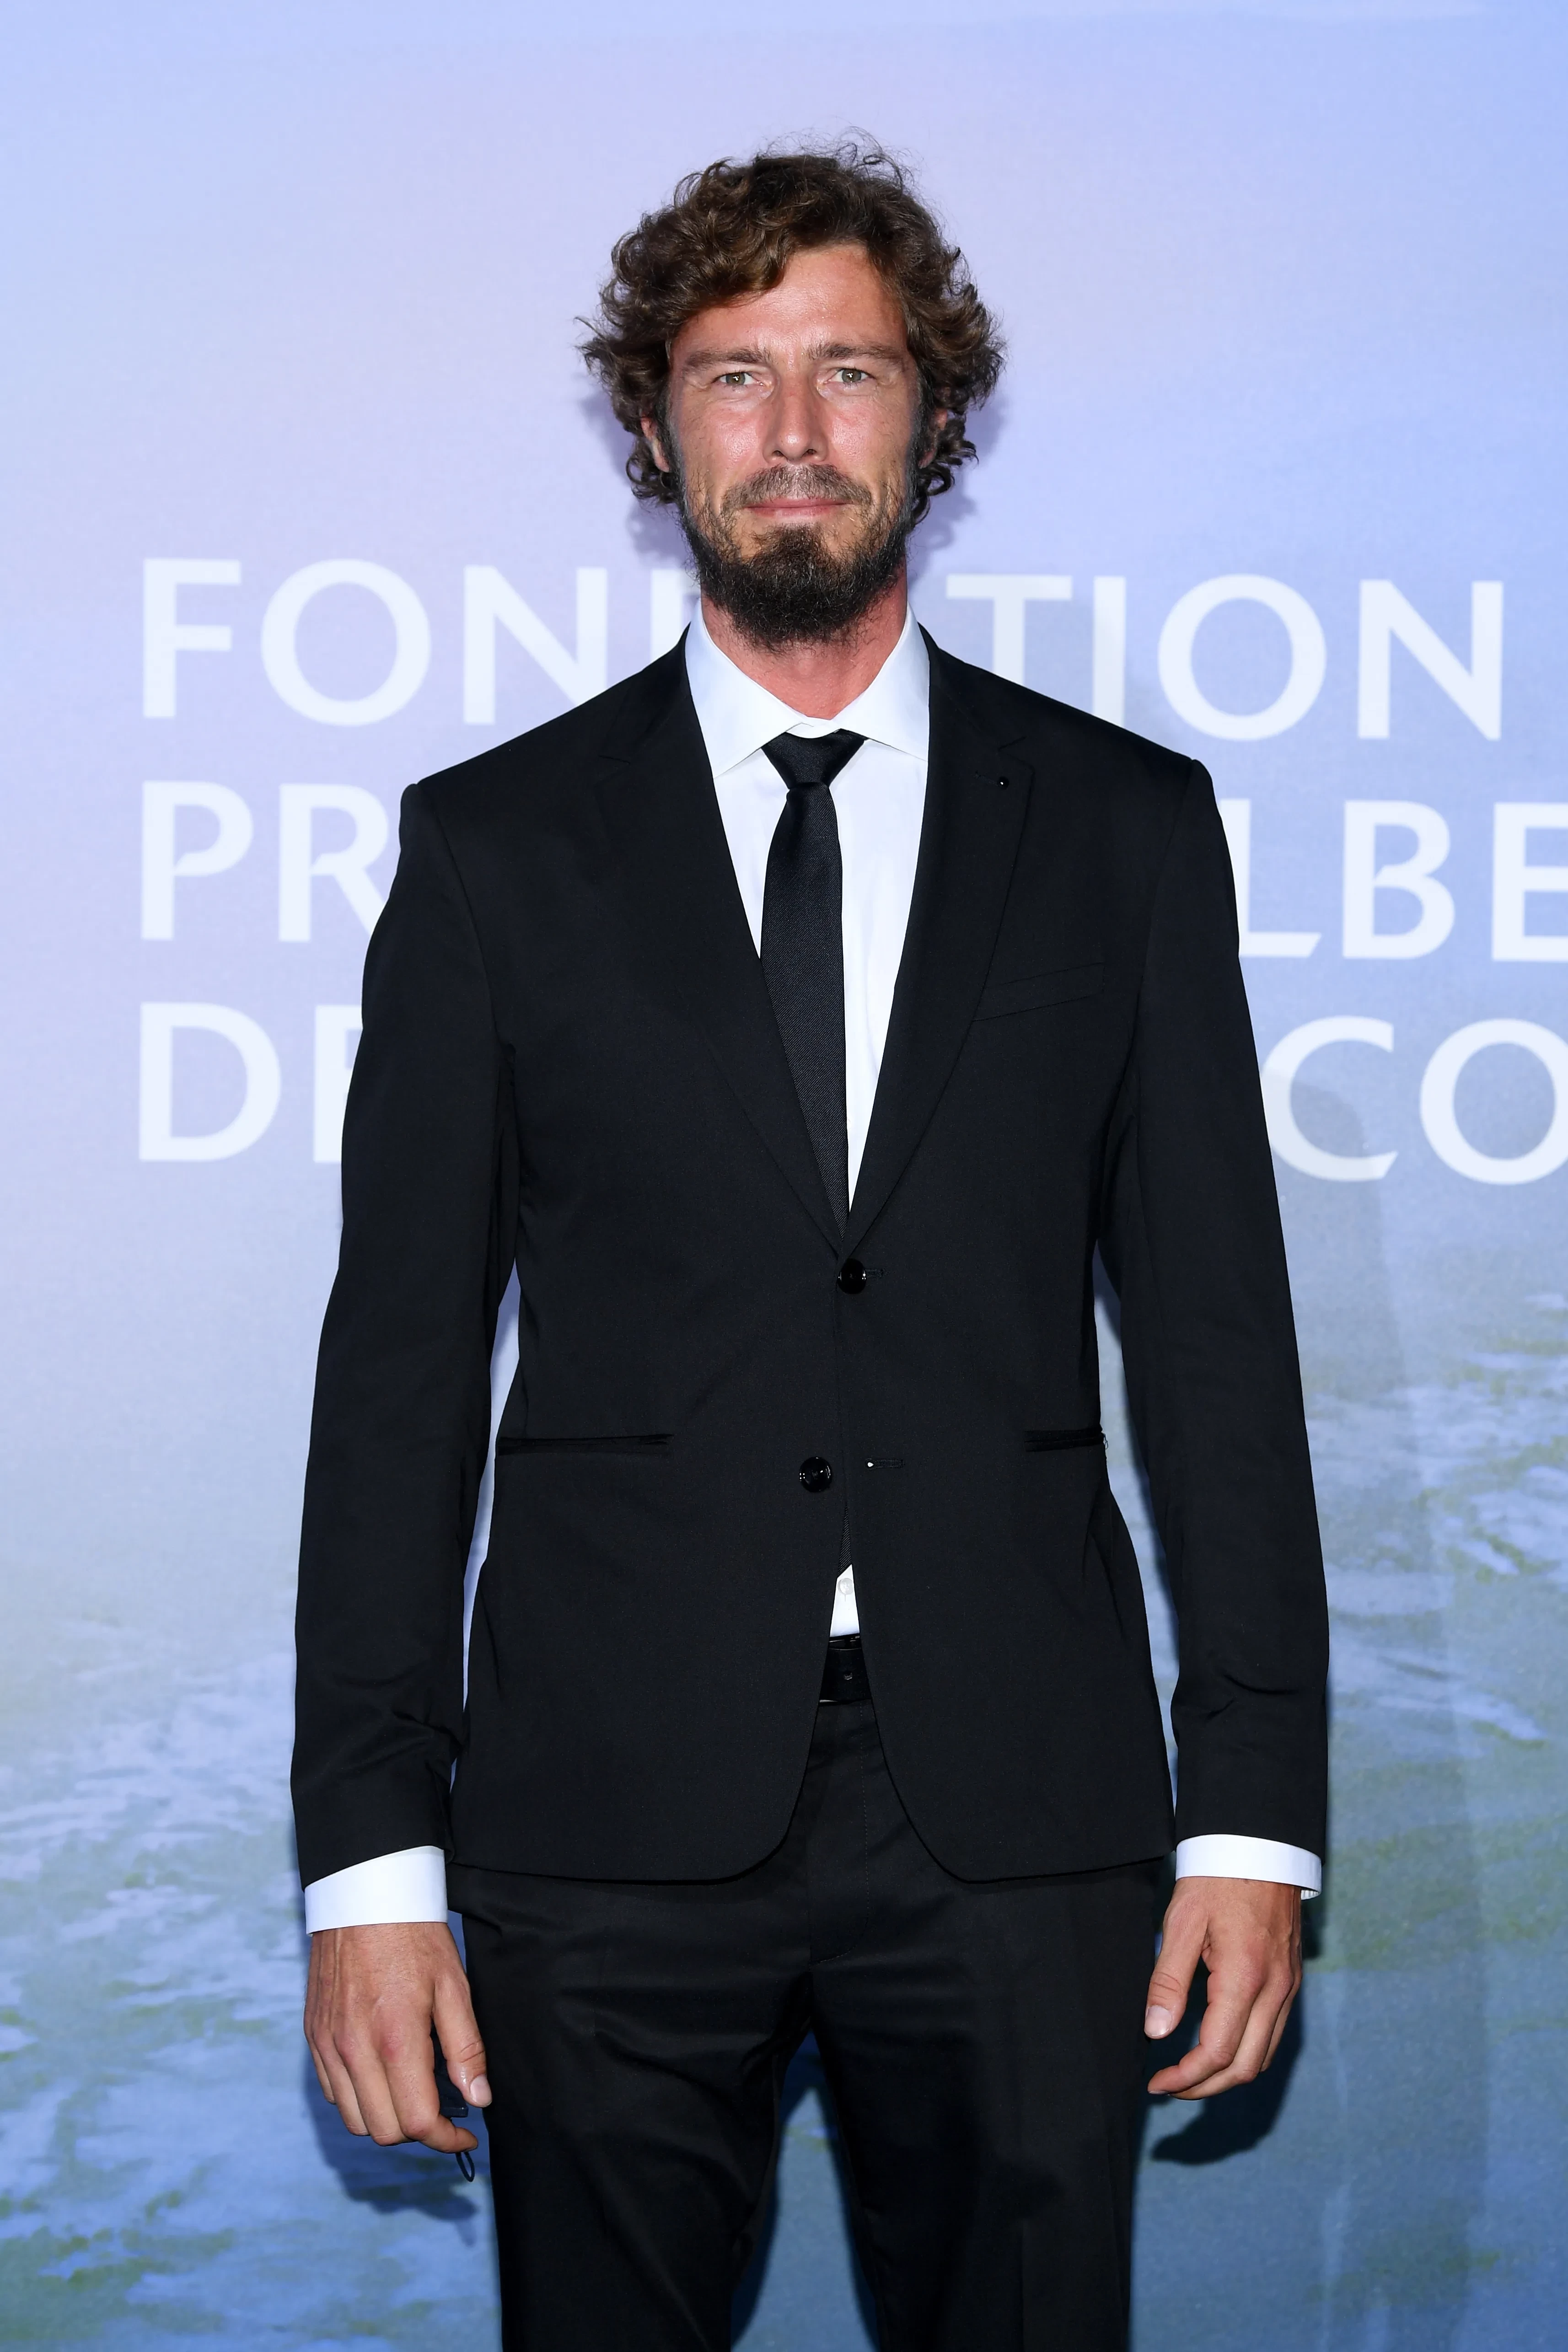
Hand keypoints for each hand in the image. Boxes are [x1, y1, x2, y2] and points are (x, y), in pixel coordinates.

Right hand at [305, 1921, 490, 2152]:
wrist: (363, 1894)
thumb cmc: (413, 1935)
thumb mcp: (453, 1985)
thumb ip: (466, 2048)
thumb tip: (479, 2098)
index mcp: (395, 2038)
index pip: (417, 2121)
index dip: (445, 2138)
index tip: (464, 2133)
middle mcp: (354, 2048)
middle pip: (383, 2131)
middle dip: (417, 2132)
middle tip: (441, 2110)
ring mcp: (328, 2044)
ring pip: (354, 2119)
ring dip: (385, 2118)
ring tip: (411, 2093)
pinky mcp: (314, 2035)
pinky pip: (332, 2091)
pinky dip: (358, 2098)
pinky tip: (380, 2074)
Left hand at [1144, 1876, 1301, 2098]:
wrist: (1260, 1846)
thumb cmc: (1216, 1879)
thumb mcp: (1181, 1923)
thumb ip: (1168, 1980)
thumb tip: (1156, 2032)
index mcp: (1245, 1977)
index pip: (1217, 2052)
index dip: (1186, 2078)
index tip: (1157, 2083)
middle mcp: (1276, 1990)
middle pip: (1245, 2067)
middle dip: (1205, 2087)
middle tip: (1169, 2086)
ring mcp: (1289, 1987)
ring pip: (1264, 2057)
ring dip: (1227, 2075)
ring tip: (1189, 2075)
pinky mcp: (1292, 1981)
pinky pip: (1273, 2035)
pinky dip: (1246, 2053)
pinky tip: (1218, 2047)